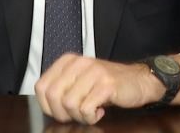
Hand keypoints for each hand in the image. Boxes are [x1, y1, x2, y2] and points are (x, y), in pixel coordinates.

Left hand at [34, 54, 164, 124]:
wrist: (139, 81)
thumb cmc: (107, 85)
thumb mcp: (80, 80)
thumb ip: (62, 87)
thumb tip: (46, 105)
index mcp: (68, 61)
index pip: (41, 87)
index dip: (47, 106)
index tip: (61, 111)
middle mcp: (79, 63)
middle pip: (52, 96)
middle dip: (62, 113)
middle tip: (76, 115)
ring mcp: (93, 72)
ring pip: (68, 104)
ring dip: (78, 116)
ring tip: (90, 112)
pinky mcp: (106, 84)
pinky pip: (86, 109)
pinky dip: (91, 117)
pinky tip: (99, 111)